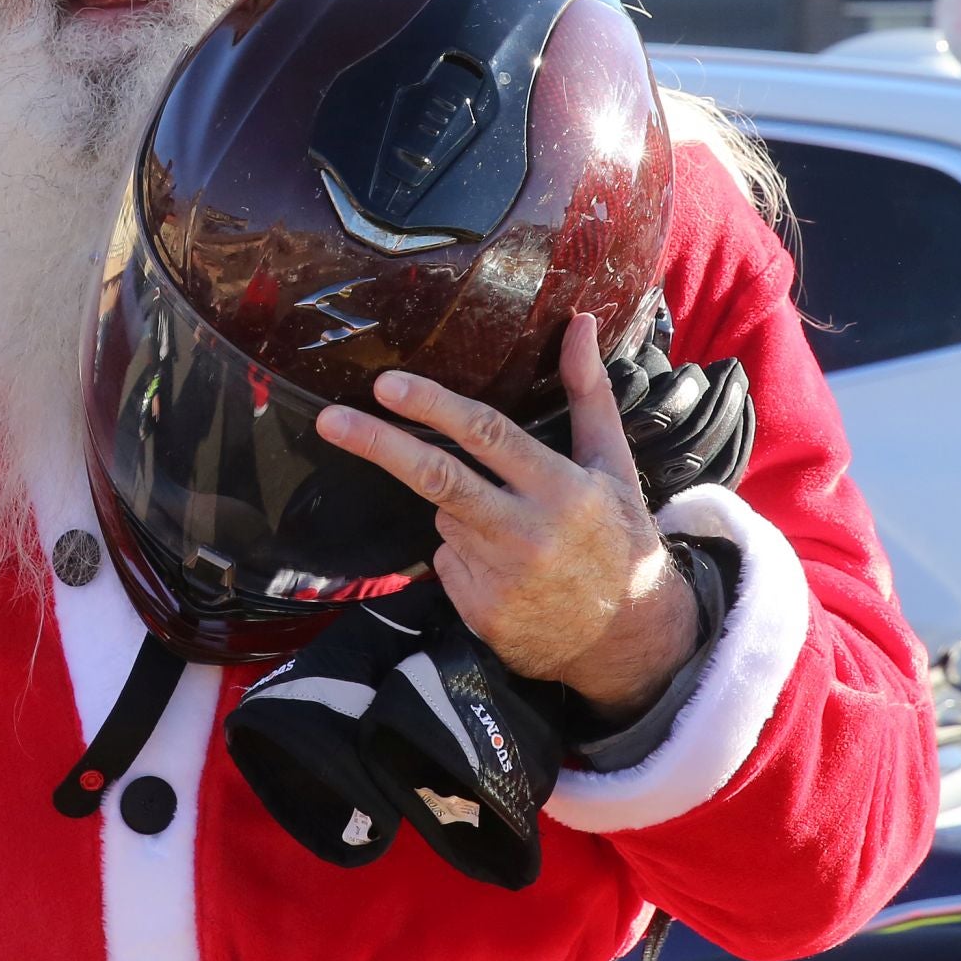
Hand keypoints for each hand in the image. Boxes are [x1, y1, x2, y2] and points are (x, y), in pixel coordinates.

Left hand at [315, 313, 699, 722]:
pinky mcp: (478, 610)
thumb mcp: (611, 464)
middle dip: (378, 444)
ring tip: (511, 529)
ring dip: (457, 510)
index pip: (487, 436)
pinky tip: (503, 568)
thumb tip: (578, 322)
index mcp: (562, 488)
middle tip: (332, 420)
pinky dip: (460, 553)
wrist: (628, 638)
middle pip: (438, 478)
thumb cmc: (617, 536)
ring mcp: (500, 575)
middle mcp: (528, 531)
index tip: (387, 385)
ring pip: (443, 517)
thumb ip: (588, 392)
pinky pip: (444, 560)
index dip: (433, 406)